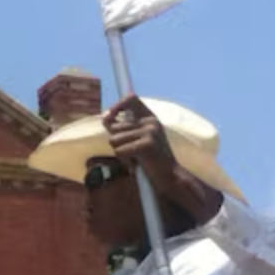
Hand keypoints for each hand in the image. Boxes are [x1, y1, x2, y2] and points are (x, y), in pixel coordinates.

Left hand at [102, 96, 221, 221]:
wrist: (169, 176)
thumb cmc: (151, 159)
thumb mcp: (138, 139)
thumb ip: (123, 128)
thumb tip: (104, 118)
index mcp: (149, 117)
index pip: (131, 98)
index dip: (117, 106)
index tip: (109, 117)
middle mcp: (150, 121)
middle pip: (114, 128)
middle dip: (117, 143)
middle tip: (131, 153)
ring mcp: (150, 131)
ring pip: (114, 140)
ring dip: (120, 153)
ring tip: (134, 158)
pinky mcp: (148, 144)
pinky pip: (120, 151)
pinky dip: (124, 161)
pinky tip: (136, 164)